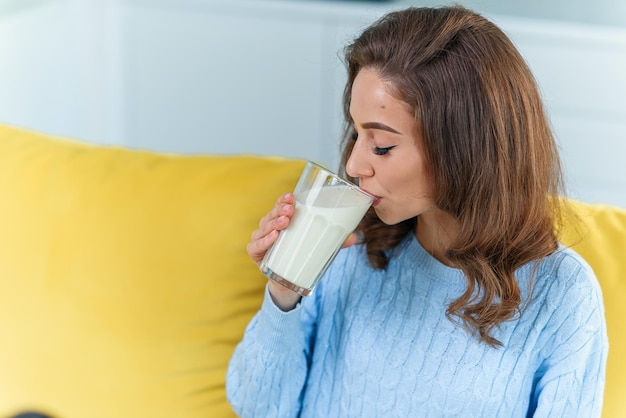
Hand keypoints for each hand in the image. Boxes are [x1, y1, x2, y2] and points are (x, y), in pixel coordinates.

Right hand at [247, 192, 358, 310]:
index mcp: (282, 220)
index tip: (291, 196)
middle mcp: (269, 227)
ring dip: (273, 223)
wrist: (289, 282)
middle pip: (271, 214)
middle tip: (290, 210)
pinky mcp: (257, 255)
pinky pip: (255, 246)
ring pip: (263, 227)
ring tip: (284, 222)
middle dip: (280, 210)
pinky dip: (263, 241)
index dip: (284, 199)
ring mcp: (261, 240)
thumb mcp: (319, 246)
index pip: (280, 205)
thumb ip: (336, 241)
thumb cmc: (302, 255)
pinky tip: (273, 237)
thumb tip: (354, 237)